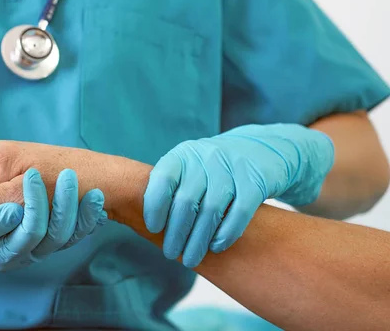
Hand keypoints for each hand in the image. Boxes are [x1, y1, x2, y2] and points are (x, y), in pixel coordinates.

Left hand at [144, 123, 333, 267]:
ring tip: (190, 259)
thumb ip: (171, 188)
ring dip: (198, 241)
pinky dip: (226, 233)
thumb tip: (147, 226)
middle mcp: (205, 158)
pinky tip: (216, 247)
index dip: (155, 207)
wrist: (261, 149)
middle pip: (186, 202)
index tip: (153, 229)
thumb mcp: (190, 167)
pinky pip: (239, 213)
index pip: (162, 181)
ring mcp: (232, 168)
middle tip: (170, 253)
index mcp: (183, 155)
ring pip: (211, 211)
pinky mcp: (256, 181)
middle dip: (176, 233)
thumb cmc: (214, 168)